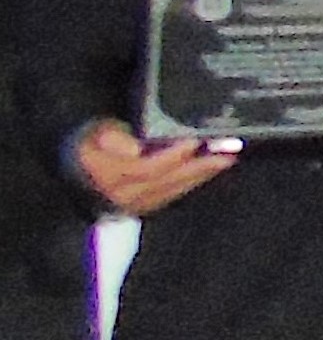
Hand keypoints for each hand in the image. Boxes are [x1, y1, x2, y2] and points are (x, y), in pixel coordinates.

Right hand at [71, 118, 231, 214]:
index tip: (193, 141)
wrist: (79, 169)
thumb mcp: (96, 132)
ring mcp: (134, 203)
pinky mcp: (143, 207)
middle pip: (166, 180)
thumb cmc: (92, 144)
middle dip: (197, 166)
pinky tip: (207, 172)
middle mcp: (122, 193)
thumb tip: (133, 150)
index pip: (146, 167)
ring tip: (225, 159)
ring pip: (172, 189)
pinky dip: (191, 183)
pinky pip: (171, 196)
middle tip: (225, 152)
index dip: (171, 156)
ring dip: (201, 175)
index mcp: (109, 173)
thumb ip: (113, 139)